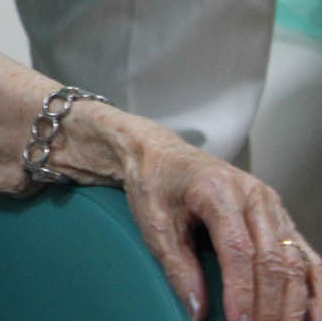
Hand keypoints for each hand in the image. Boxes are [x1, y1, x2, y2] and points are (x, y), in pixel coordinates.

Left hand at [121, 131, 319, 319]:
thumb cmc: (155, 183)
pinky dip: (314, 287)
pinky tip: (315, 315)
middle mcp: (254, 195)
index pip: (239, 250)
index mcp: (218, 190)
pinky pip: (305, 255)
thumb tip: (198, 309)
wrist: (159, 154)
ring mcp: (272, 206)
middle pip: (273, 259)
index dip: (242, 292)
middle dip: (270, 305)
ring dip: (293, 302)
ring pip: (294, 260)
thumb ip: (177, 266)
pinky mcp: (279, 217)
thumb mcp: (153, 223)